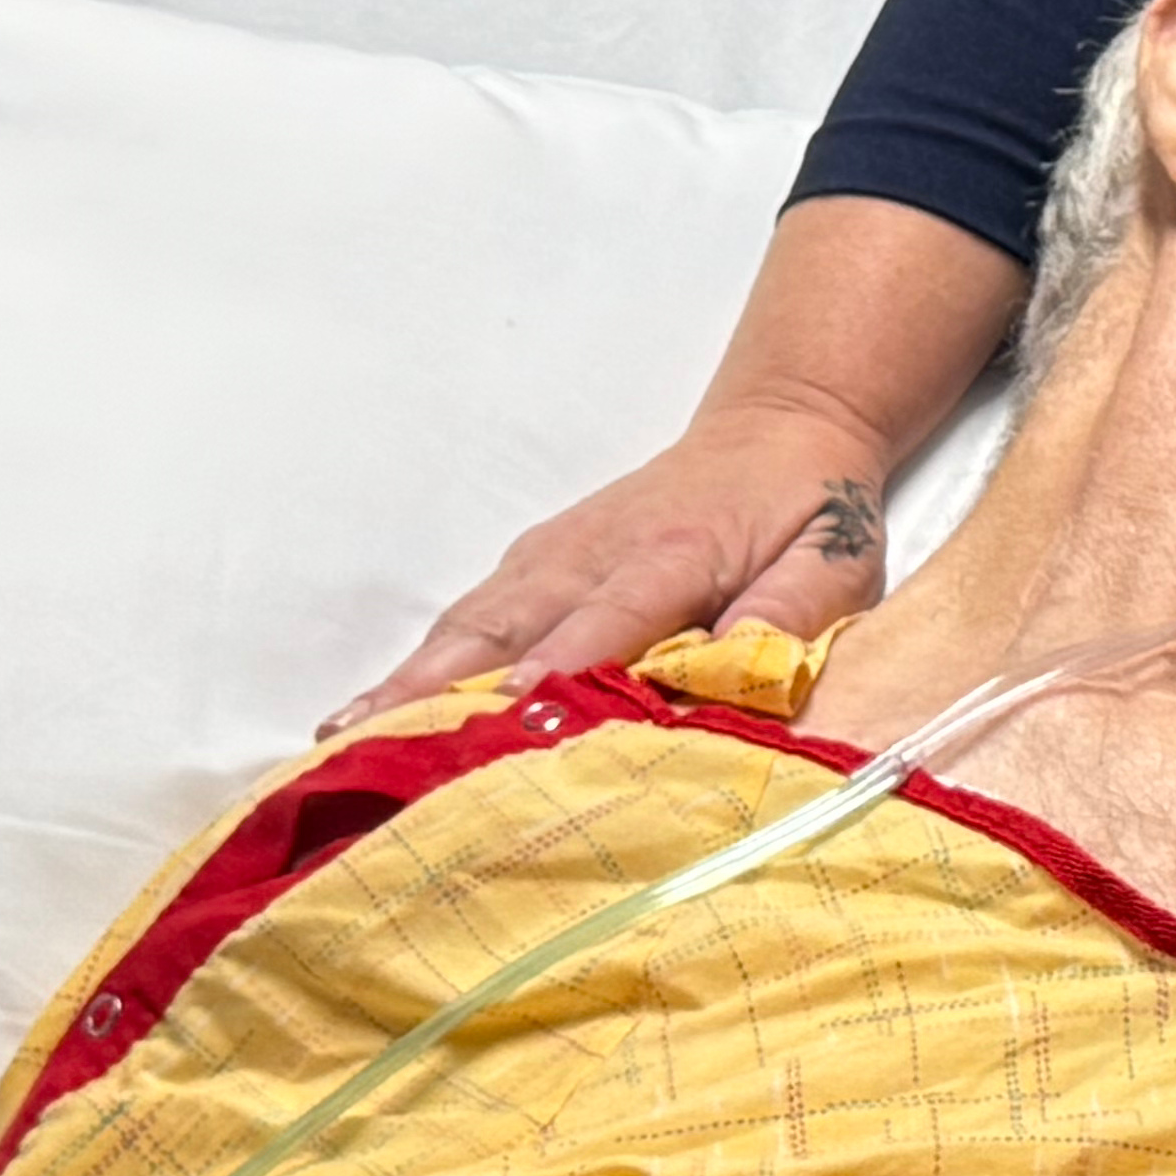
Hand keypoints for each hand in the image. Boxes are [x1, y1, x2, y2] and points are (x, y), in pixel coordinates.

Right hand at [332, 392, 899, 729]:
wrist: (780, 424)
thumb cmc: (810, 508)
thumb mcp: (836, 558)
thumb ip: (789, 615)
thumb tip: (737, 674)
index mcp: (677, 550)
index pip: (611, 613)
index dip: (563, 661)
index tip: (510, 710)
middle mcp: (596, 550)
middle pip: (509, 621)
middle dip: (441, 688)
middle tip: (372, 752)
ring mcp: (554, 554)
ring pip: (470, 622)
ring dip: (408, 683)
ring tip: (339, 745)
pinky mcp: (534, 563)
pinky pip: (468, 619)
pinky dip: (417, 668)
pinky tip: (367, 717)